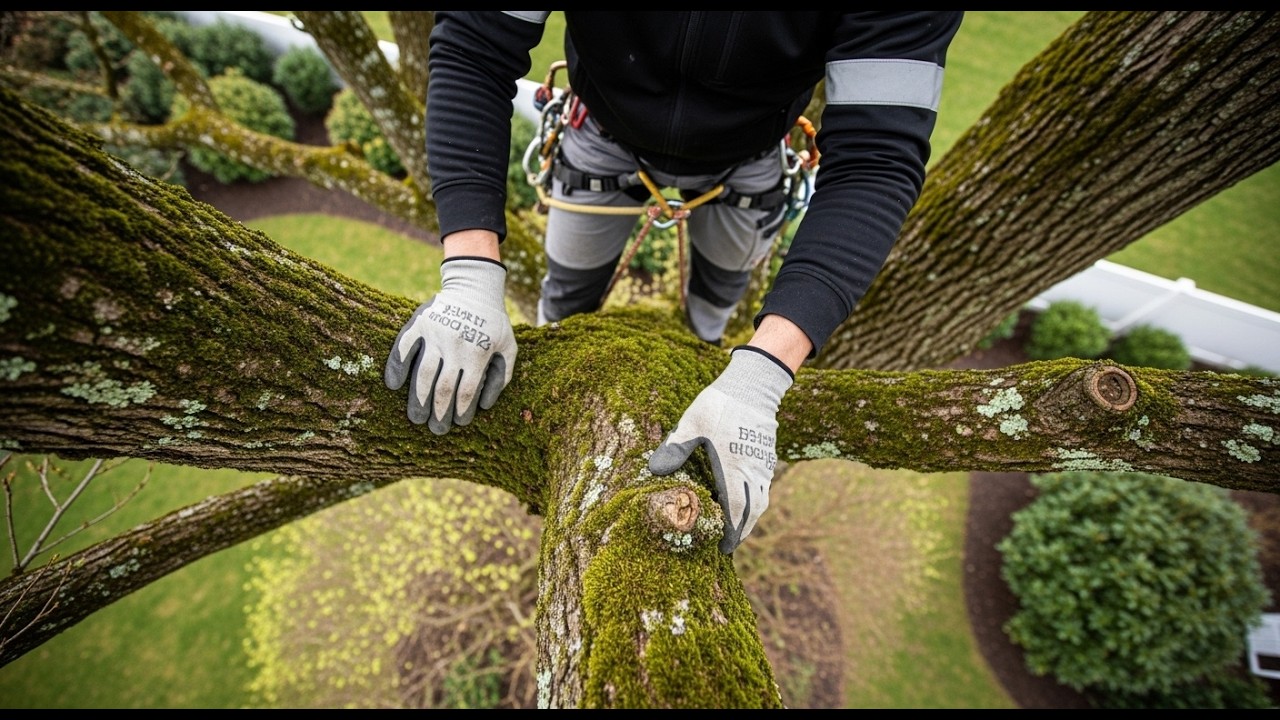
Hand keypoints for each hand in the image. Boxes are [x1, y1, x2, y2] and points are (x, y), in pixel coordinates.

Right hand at [384, 257, 516, 434]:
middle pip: (443, 388)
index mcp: (478, 353)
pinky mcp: (419, 323)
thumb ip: (501, 376)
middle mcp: (455, 345)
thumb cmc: (493, 323)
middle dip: (439, 413)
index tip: (457, 424)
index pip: (467, 391)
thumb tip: (484, 405)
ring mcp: (435, 334)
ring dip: (417, 399)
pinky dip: (396, 366)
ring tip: (416, 417)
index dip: (461, 411)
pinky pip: (404, 348)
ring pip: (423, 373)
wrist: (474, 288)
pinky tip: (393, 385)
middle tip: (435, 430)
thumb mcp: (508, 347)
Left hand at [647, 346, 793, 552]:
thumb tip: (654, 471)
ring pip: (759, 501)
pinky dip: (754, 502)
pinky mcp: (766, 458)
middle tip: (727, 546)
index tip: (723, 549)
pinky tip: (742, 502)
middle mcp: (751, 472)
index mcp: (733, 470)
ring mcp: (762, 466)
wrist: (753, 385)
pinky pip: (762, 488)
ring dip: (748, 518)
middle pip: (750, 512)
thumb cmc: (720, 405)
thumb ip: (675, 448)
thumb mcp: (692, 424)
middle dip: (740, 532)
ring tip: (735, 530)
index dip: (730, 534)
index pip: (735, 512)